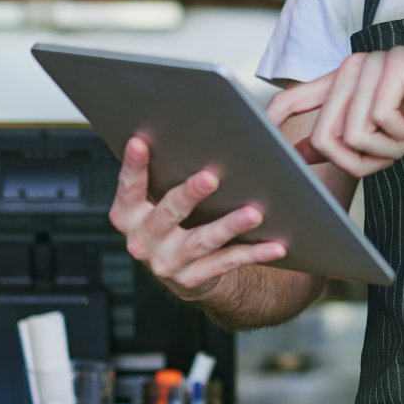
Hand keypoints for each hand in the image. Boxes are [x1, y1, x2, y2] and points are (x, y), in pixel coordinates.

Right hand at [108, 135, 286, 301]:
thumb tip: (212, 125)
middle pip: (168, 213)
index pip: (130, 186)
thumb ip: (171, 167)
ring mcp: (167, 261)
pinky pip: (227, 263)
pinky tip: (275, 245)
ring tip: (253, 213)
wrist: (179, 268)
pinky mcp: (192, 279)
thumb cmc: (173, 217)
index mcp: (128, 213)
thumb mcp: (159, 195)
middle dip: (189, 194)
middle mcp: (143, 239)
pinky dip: (253, 254)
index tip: (140, 141)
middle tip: (210, 177)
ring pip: (201, 241)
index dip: (134, 165)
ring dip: (229, 226)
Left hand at [264, 45, 403, 177]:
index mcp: (343, 82)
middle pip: (324, 135)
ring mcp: (371, 63)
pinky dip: (401, 134)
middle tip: (392, 151)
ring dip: (386, 149)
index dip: (272, 123)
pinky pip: (378, 120)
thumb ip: (346, 141)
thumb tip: (301, 152)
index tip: (258, 146)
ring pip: (352, 133)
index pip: (293, 99)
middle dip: (358, 161)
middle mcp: (350, 68)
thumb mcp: (385, 137)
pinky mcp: (394, 64)